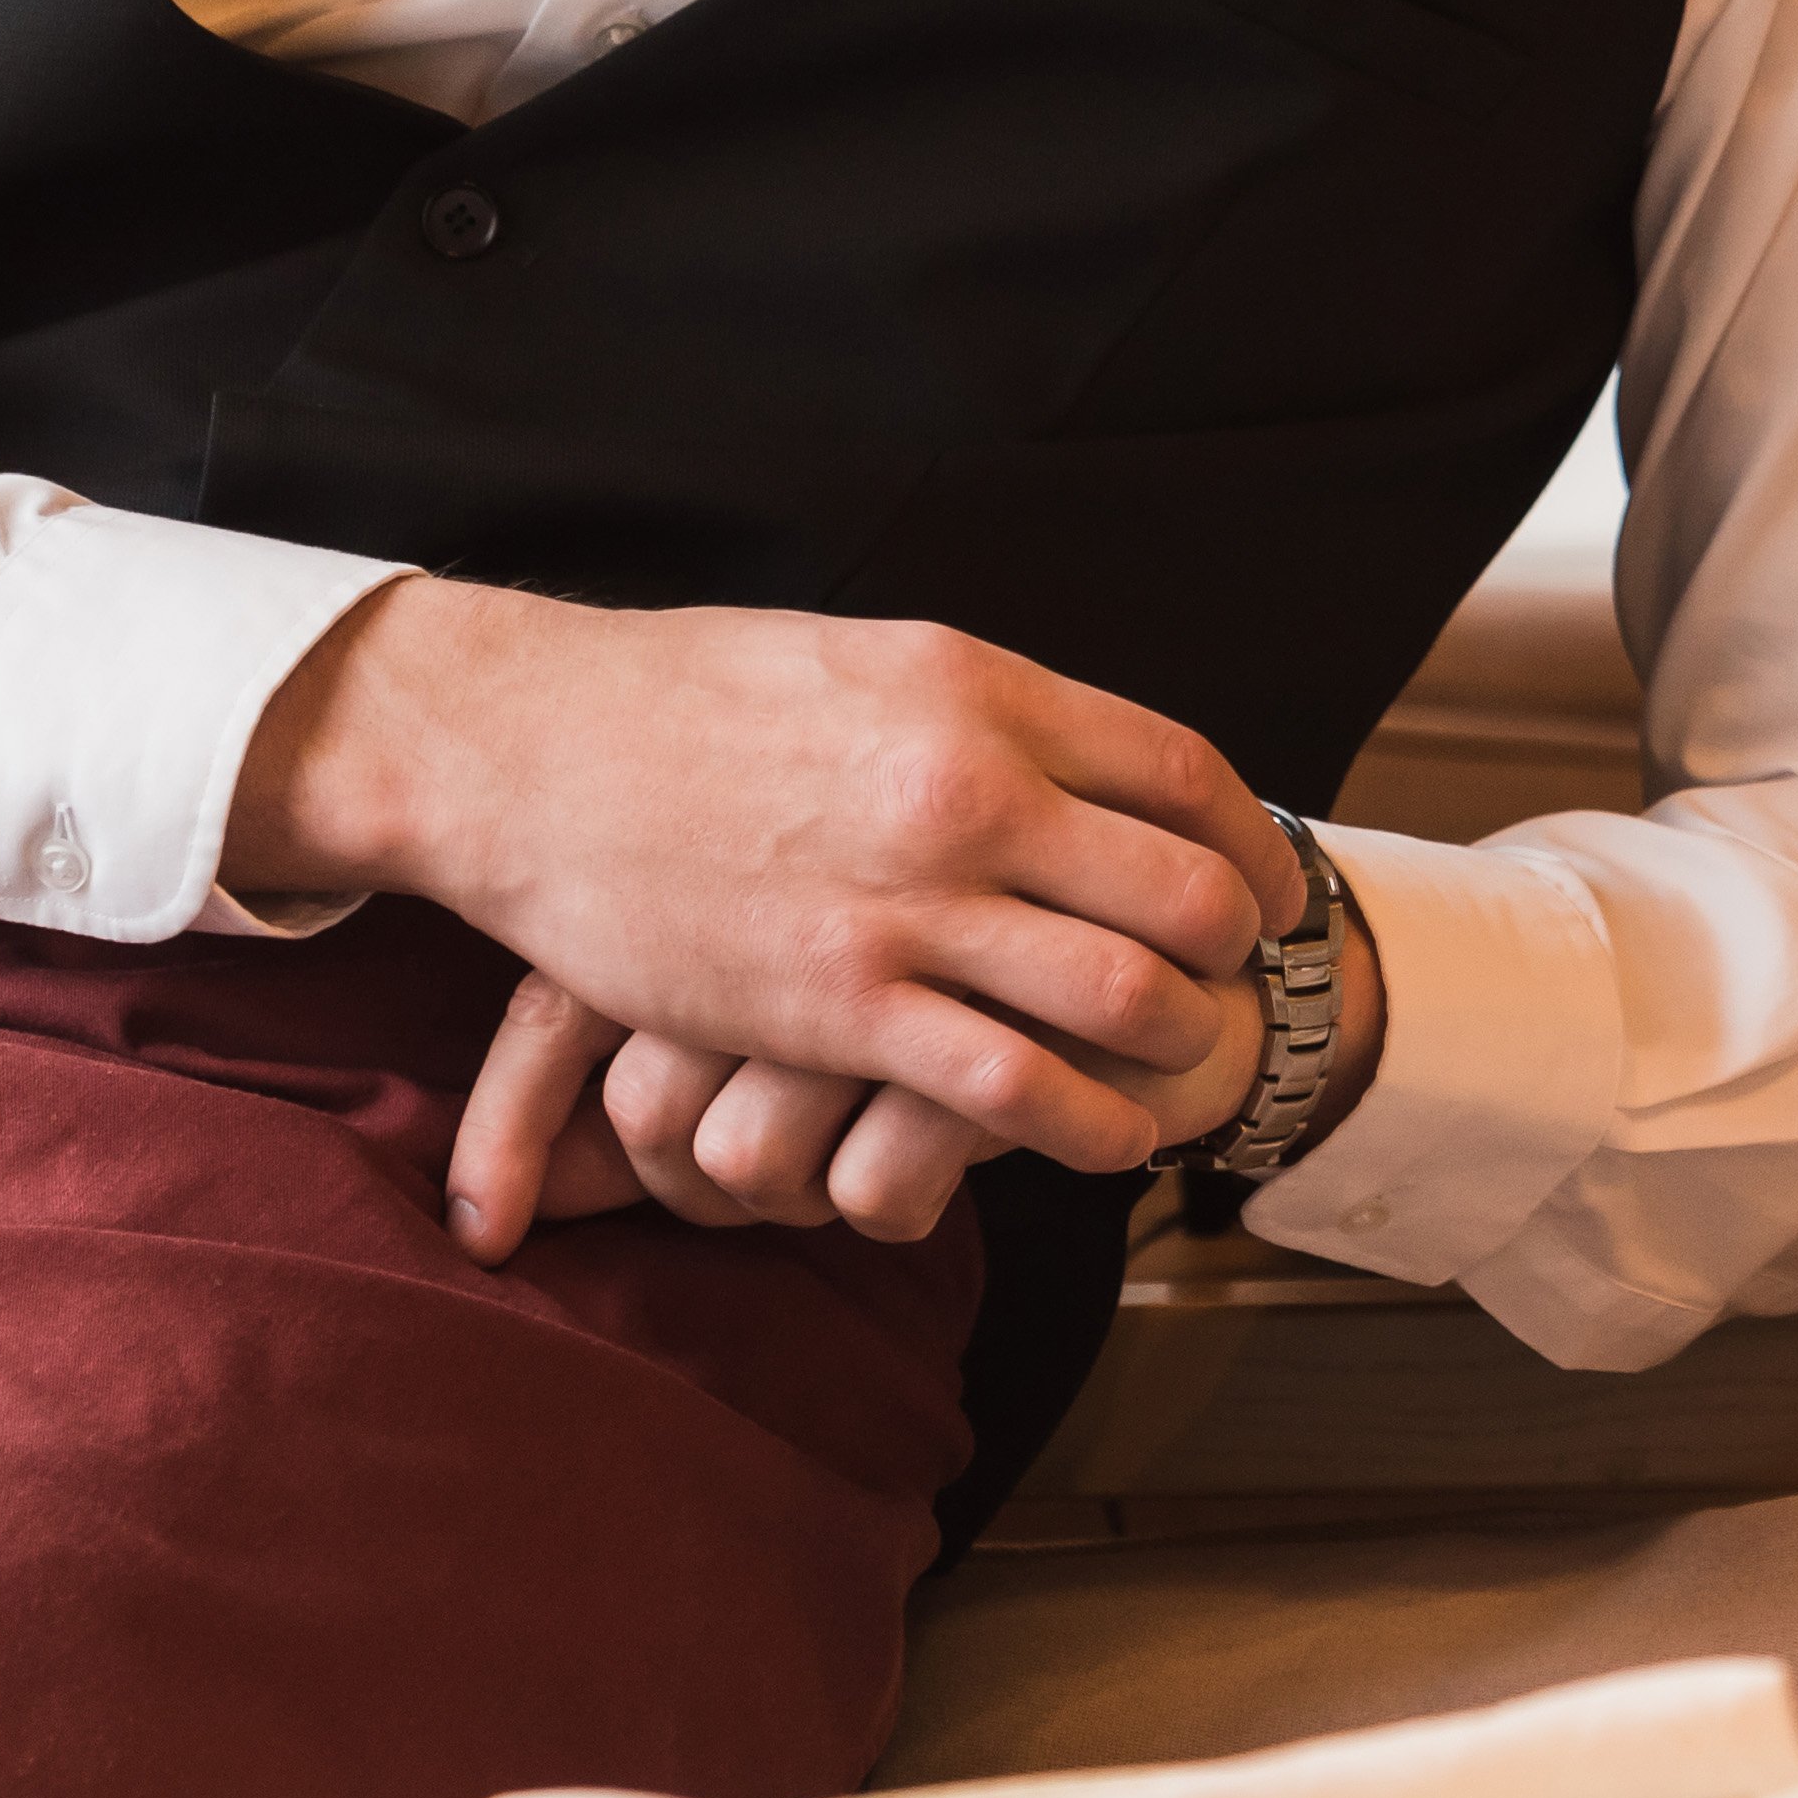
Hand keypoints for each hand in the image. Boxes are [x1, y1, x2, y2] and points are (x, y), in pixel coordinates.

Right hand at [236, 580, 1287, 1193]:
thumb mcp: (873, 661)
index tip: (1268, 890)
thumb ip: (990, 714)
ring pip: (1125, 998)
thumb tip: (1091, 760)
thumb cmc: (694, 698)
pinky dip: (1086, 1126)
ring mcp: (906, 905)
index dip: (1255, 845)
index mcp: (982, 691)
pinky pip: (1015, 1090)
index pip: (1187, 775)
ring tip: (1172, 1064)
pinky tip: (1102, 1136)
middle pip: (1188, 892)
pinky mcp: (837, 1007)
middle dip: (1233, 952)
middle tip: (1228, 984)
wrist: (529, 751)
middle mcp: (968, 791)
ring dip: (1173, 1045)